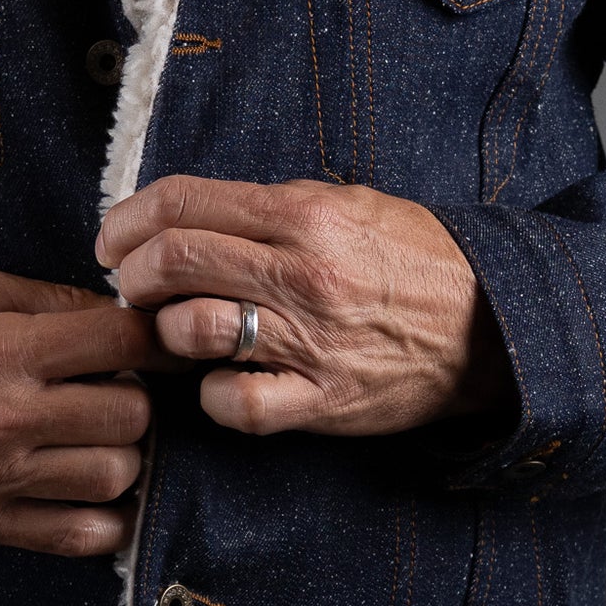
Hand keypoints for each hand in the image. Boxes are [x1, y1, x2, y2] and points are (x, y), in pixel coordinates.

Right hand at [0, 265, 171, 556]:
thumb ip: (35, 295)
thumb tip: (107, 307)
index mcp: (0, 348)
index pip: (119, 339)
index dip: (150, 335)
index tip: (152, 340)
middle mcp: (6, 415)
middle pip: (131, 413)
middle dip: (134, 397)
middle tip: (112, 391)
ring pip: (115, 475)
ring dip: (120, 457)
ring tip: (95, 441)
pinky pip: (80, 536)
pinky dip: (103, 519)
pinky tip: (88, 494)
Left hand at [96, 178, 512, 437]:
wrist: (494, 327)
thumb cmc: (412, 260)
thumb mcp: (348, 202)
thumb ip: (268, 206)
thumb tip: (183, 214)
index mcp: (305, 214)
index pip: (182, 202)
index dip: (127, 220)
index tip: (112, 239)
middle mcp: (304, 274)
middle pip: (173, 261)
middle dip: (131, 275)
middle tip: (130, 287)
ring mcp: (312, 342)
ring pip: (193, 330)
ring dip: (164, 333)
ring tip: (172, 332)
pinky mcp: (323, 401)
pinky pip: (233, 403)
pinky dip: (209, 394)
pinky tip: (217, 381)